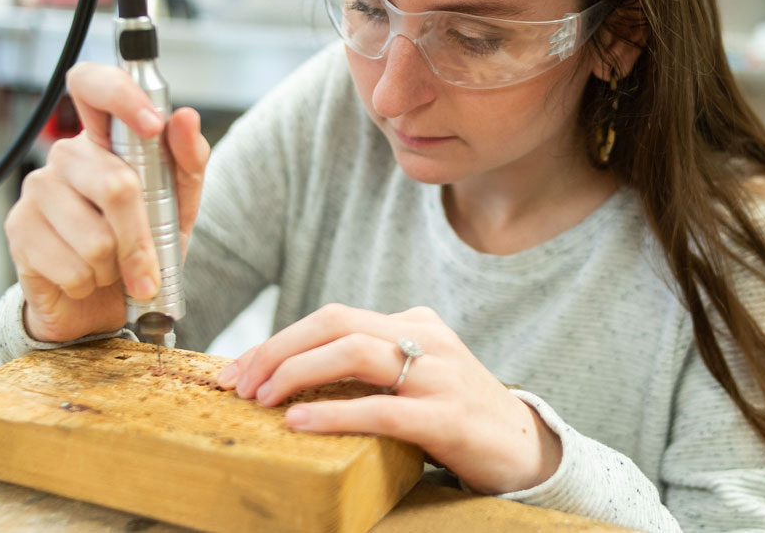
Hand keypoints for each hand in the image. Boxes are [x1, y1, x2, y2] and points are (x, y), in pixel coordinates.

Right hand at [3, 62, 209, 342]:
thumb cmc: (143, 244)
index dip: (120, 95)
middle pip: (115, 186)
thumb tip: (186, 117)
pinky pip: (72, 267)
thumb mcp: (180, 204)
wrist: (103, 304)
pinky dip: (91, 284)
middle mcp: (67, 155)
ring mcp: (37, 188)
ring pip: (95, 237)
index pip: (93, 85)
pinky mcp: (18, 228)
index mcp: (104, 138)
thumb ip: (188, 161)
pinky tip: (85, 278)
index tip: (152, 126)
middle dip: (142, 238)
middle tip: (149, 267)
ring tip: (110, 267)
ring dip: (116, 266)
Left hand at [217, 304, 561, 494]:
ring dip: (297, 372)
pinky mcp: (448, 417)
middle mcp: (426, 337)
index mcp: (413, 323)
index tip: (240, 368)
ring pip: (355, 353)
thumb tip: (290, 375)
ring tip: (261, 398)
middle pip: (336, 323)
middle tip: (239, 381)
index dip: (280, 339)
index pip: (333, 318)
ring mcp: (439, 375)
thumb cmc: (454, 412)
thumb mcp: (414, 375)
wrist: (525, 446)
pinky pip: (382, 408)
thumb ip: (368, 366)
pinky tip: (300, 424)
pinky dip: (335, 413)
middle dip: (278, 349)